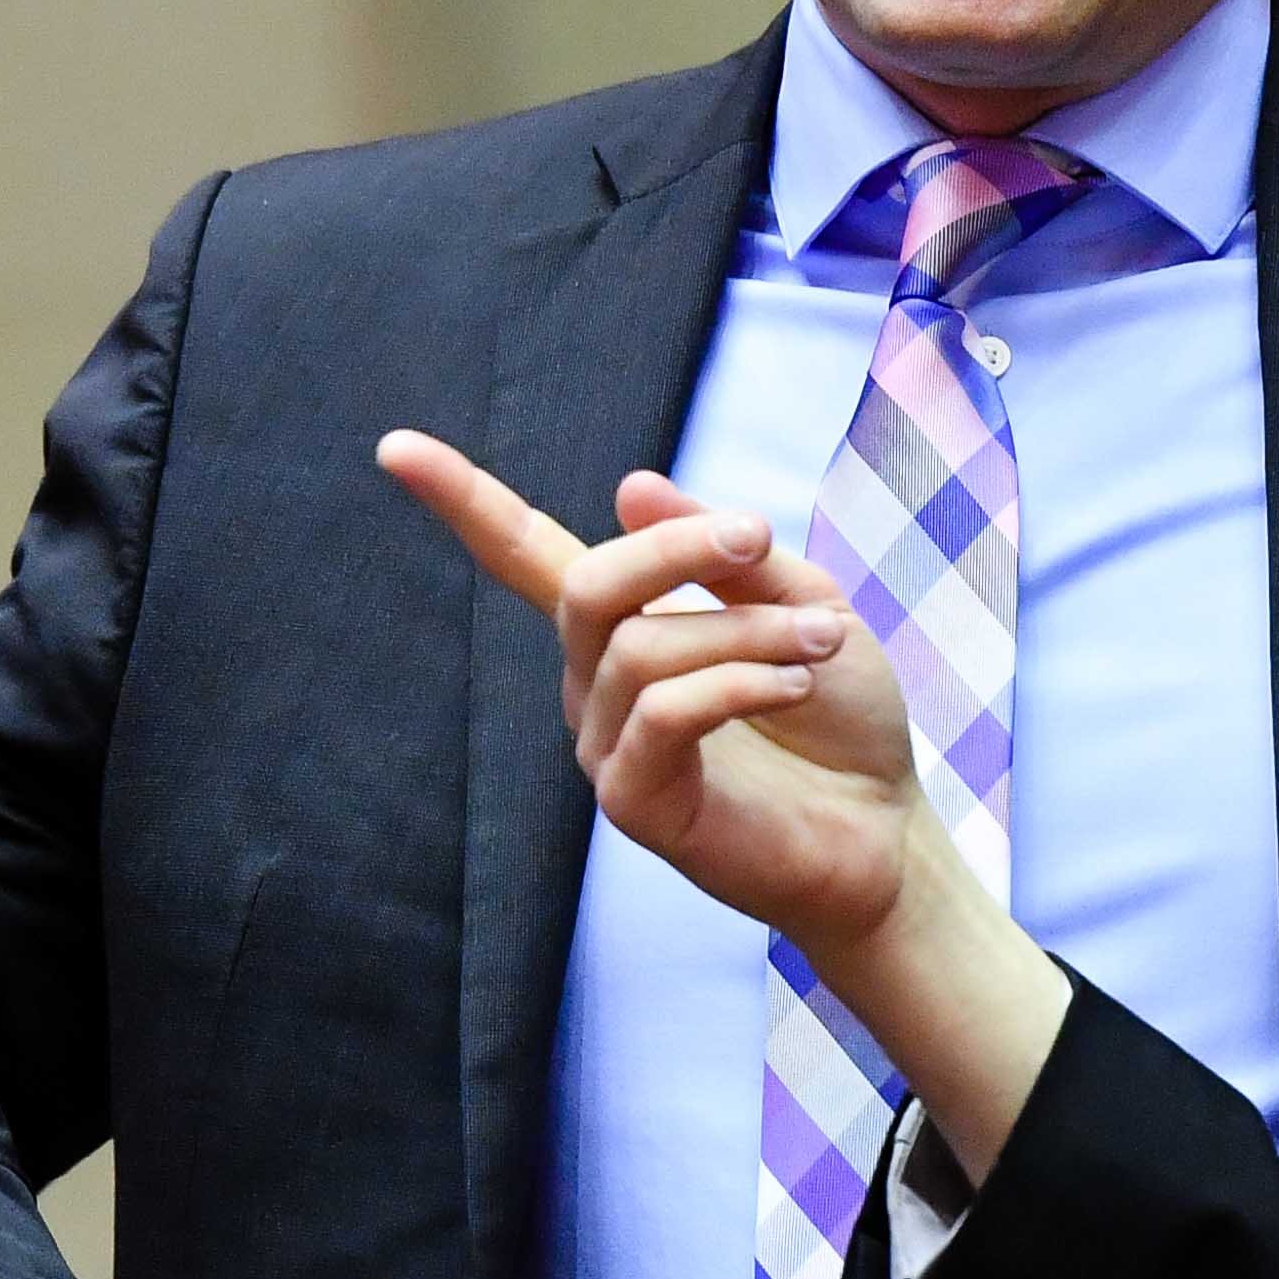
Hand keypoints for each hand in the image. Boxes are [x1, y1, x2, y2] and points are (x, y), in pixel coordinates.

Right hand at [377, 435, 1071, 1170]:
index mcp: (623, 629)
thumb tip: (629, 488)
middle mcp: (594, 687)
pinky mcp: (634, 805)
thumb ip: (726, 556)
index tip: (395, 446)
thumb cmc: (838, 719)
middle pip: (587, 586)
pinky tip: (793, 685)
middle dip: (676, 549)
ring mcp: (607, 749)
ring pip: (642, 649)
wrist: (883, 832)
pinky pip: (664, 714)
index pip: (524, 557)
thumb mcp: (801, 603)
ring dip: (747, 631)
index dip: (462, 500)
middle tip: (757, 539)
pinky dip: (738, 682)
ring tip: (822, 645)